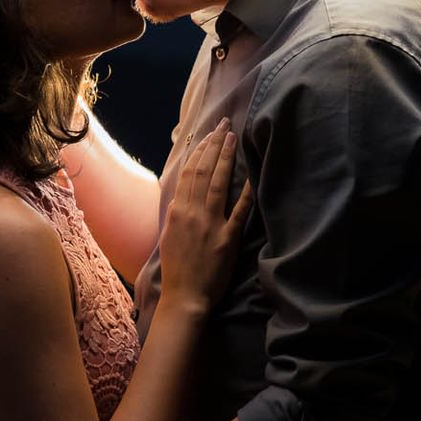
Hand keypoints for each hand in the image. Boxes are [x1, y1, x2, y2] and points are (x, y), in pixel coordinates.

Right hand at [155, 119, 253, 309]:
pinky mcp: (227, 239)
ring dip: (226, 158)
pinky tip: (251, 176)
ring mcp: (210, 224)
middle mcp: (192, 213)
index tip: (208, 133)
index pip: (189, 172)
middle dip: (214, 145)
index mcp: (177, 211)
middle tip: (224, 124)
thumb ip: (176, 213)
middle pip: (204, 171)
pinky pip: (238, 212)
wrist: (185, 296)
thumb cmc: (178, 268)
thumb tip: (181, 195)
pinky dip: (244, 193)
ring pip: (218, 183)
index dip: (200, 150)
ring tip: (233, 138)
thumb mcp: (169, 236)